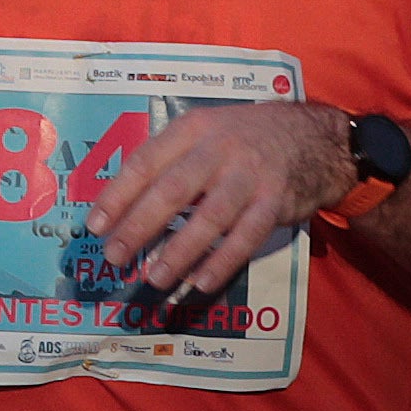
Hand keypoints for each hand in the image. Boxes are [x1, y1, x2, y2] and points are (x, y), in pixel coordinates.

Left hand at [104, 100, 351, 305]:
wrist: (317, 138)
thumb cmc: (247, 139)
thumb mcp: (208, 131)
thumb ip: (171, 159)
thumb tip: (122, 203)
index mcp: (194, 128)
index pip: (146, 161)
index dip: (118, 194)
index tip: (94, 226)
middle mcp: (220, 149)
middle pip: (172, 190)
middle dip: (140, 225)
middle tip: (115, 257)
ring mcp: (250, 175)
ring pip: (210, 217)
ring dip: (180, 250)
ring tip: (155, 278)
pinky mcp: (276, 201)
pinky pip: (246, 236)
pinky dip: (223, 261)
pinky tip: (202, 282)